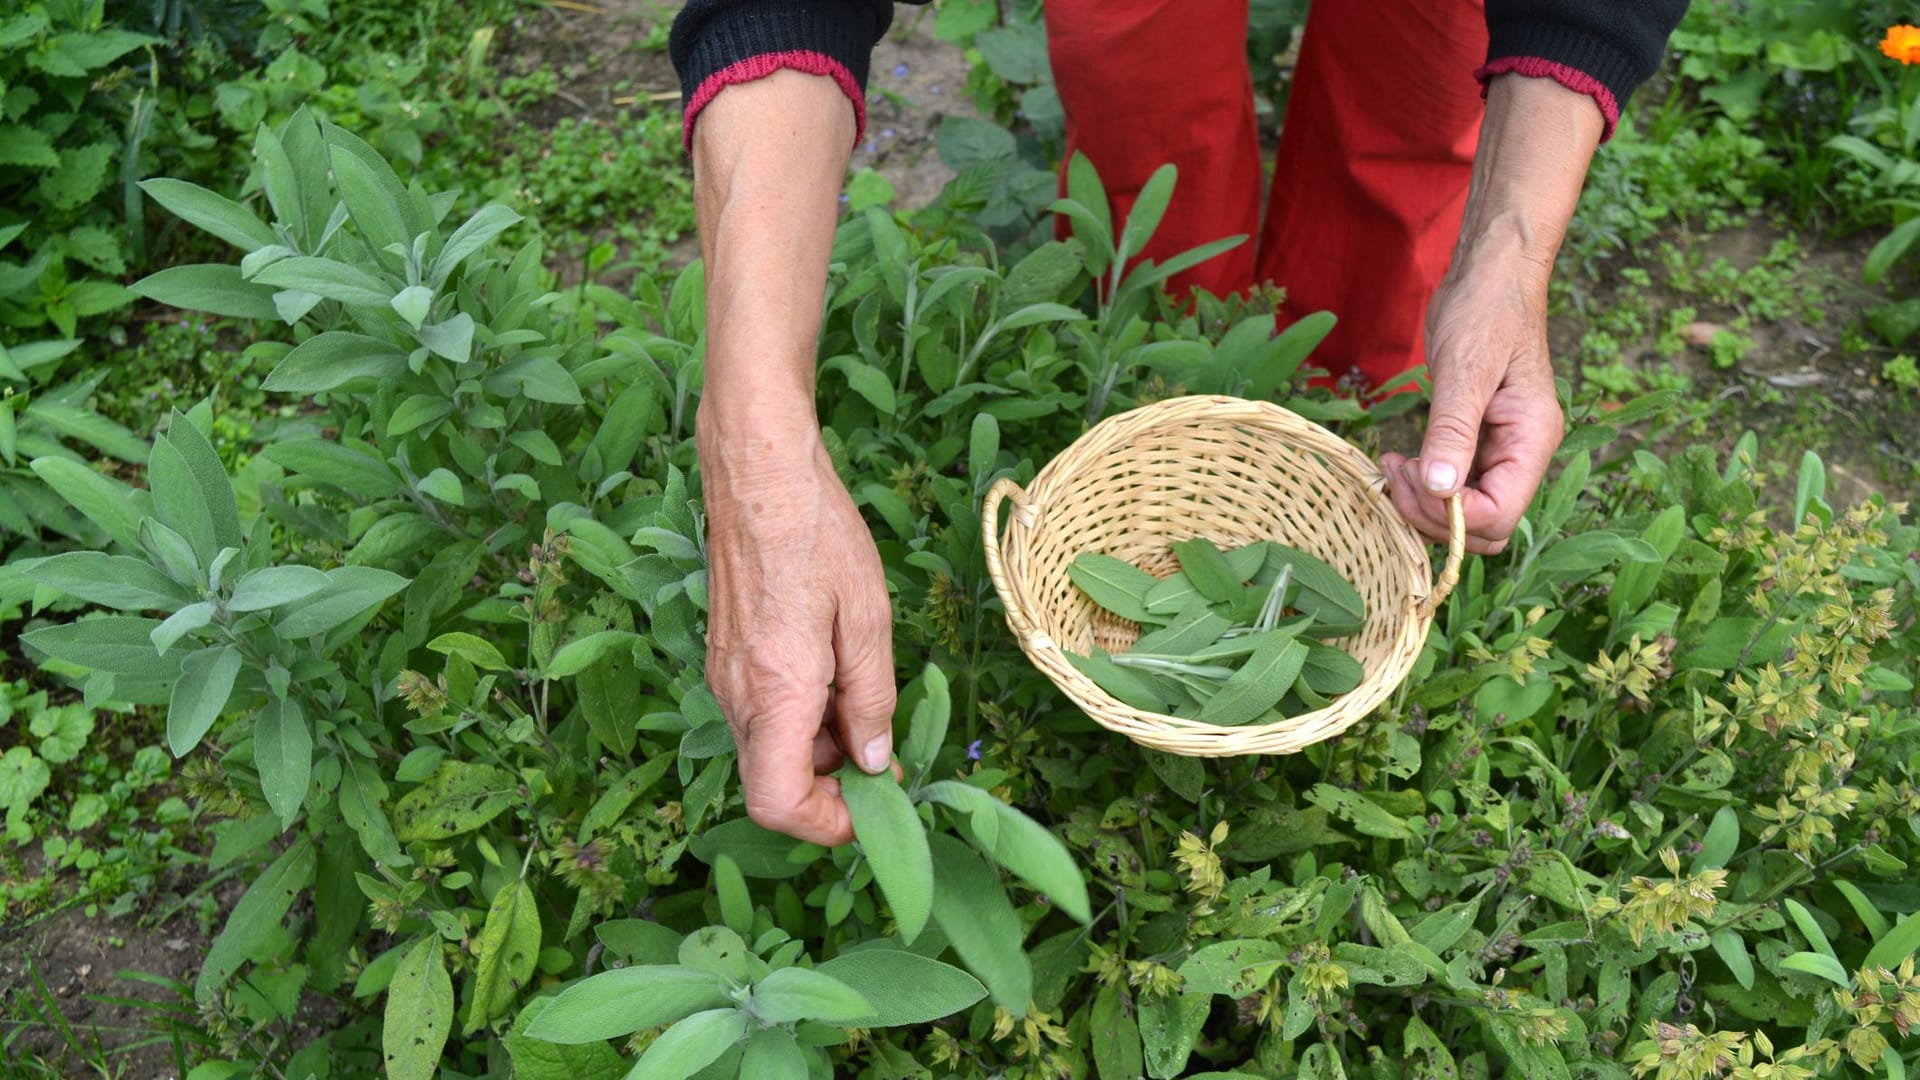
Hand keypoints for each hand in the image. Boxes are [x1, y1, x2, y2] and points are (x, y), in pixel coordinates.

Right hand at [700, 417, 896, 845]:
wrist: (757, 471)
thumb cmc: (817, 532)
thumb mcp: (867, 619)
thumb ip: (871, 699)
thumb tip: (872, 763)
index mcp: (775, 692)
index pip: (777, 804)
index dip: (826, 827)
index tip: (874, 809)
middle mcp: (737, 694)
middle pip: (774, 784)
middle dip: (832, 789)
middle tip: (885, 758)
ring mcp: (725, 676)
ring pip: (769, 750)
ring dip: (820, 751)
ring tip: (867, 705)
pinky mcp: (726, 656)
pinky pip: (762, 714)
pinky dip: (801, 718)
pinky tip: (836, 677)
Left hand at [1381, 73, 1599, 554]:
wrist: (1487, 275)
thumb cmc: (1486, 310)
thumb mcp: (1465, 369)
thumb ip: (1454, 431)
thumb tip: (1442, 490)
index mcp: (1532, 439)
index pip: (1500, 514)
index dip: (1452, 514)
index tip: (1412, 478)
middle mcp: (1521, 453)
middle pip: (1484, 526)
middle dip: (1435, 516)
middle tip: (1395, 476)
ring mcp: (1499, 449)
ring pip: (1465, 512)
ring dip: (1424, 505)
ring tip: (1391, 468)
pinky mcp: (1474, 440)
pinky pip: (1452, 485)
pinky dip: (1424, 486)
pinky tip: (1398, 462)